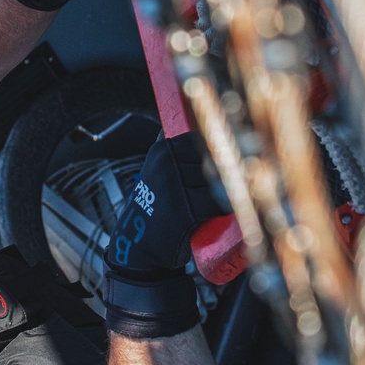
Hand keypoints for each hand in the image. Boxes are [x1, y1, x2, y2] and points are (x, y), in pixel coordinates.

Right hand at [107, 133, 221, 274]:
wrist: (138, 246)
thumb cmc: (156, 210)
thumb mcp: (156, 173)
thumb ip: (171, 149)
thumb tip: (187, 118)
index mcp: (163, 150)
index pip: (206, 142)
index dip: (217, 158)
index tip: (221, 171)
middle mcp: (168, 162)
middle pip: (216, 161)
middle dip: (224, 177)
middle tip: (223, 192)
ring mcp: (175, 184)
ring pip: (219, 181)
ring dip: (226, 193)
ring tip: (218, 204)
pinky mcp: (184, 208)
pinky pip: (218, 202)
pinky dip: (225, 209)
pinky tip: (221, 214)